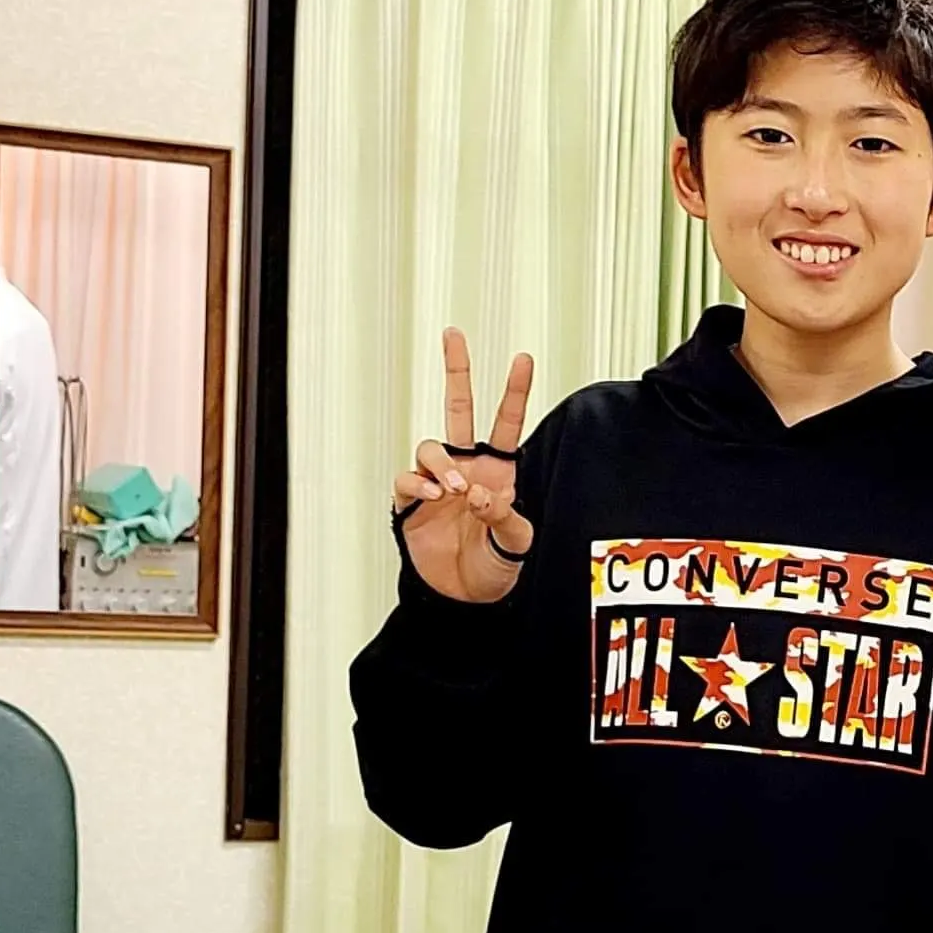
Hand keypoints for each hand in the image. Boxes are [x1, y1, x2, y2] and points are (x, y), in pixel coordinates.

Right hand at [392, 327, 535, 602]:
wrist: (466, 597)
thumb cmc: (498, 565)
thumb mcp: (518, 543)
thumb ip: (504, 517)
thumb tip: (480, 492)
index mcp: (500, 469)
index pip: (507, 422)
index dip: (515, 391)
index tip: (523, 358)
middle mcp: (467, 466)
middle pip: (458, 409)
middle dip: (457, 370)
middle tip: (453, 334)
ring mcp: (437, 482)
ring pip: (430, 446)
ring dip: (442, 463)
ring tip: (456, 489)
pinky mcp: (411, 503)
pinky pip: (408, 479)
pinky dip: (420, 483)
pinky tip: (436, 496)